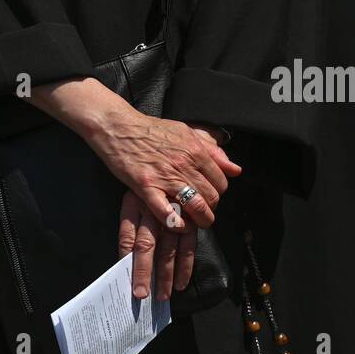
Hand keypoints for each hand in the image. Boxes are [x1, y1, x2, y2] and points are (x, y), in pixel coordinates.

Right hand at [27, 78, 240, 227]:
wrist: (119, 128)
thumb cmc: (151, 130)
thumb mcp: (187, 133)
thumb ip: (213, 151)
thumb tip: (235, 169)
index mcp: (196, 151)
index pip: (221, 182)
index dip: (218, 194)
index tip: (210, 198)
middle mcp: (185, 164)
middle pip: (211, 197)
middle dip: (210, 210)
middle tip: (203, 213)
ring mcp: (165, 177)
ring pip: (196, 206)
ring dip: (200, 221)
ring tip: (196, 223)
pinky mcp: (146, 187)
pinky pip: (166, 211)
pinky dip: (175, 223)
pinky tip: (177, 225)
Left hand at [118, 190, 196, 299]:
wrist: (172, 161)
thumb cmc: (149, 182)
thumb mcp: (133, 195)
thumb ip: (130, 227)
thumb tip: (124, 260)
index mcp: (133, 204)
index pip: (126, 237)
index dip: (126, 259)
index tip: (125, 280)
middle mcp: (152, 209)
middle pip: (145, 246)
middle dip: (143, 272)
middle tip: (142, 294)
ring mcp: (173, 214)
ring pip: (168, 249)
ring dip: (166, 274)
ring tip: (164, 295)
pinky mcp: (190, 218)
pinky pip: (188, 245)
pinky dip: (185, 265)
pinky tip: (182, 282)